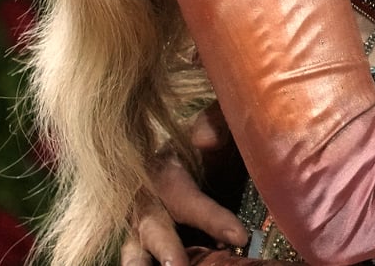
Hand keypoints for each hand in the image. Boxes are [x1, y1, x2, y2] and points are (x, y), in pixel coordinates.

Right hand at [120, 108, 247, 265]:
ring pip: (134, 246)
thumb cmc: (215, 144)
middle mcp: (147, 198)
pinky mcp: (144, 242)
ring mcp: (141, 224)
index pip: (184, 195)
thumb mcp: (220, 125)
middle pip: (151, 224)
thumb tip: (204, 139)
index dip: (210, 218)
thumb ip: (216, 122)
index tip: (239, 236)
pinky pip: (142, 255)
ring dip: (140, 263)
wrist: (206, 160)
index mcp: (165, 168)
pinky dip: (149, 264)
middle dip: (164, 247)